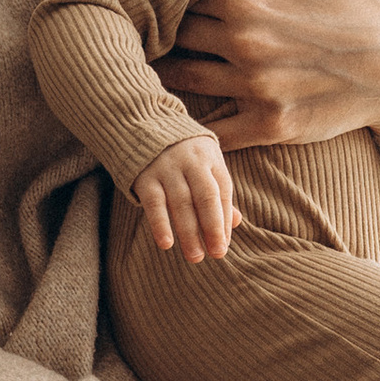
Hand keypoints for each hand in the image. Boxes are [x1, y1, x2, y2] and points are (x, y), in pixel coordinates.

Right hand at [130, 132, 236, 261]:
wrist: (143, 124)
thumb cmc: (182, 154)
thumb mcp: (204, 165)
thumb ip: (218, 192)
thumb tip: (236, 223)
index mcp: (210, 159)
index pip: (222, 193)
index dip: (224, 221)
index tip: (223, 246)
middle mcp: (191, 161)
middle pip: (205, 198)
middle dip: (212, 228)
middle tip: (216, 254)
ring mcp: (167, 167)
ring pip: (181, 203)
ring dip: (189, 232)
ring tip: (195, 257)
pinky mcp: (144, 176)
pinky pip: (154, 203)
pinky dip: (160, 224)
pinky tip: (166, 243)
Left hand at [156, 0, 379, 166]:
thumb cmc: (358, 4)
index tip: (159, 0)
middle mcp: (244, 44)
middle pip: (174, 38)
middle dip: (160, 34)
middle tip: (145, 33)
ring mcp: (256, 88)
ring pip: (182, 81)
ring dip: (165, 75)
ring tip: (148, 69)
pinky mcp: (270, 125)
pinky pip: (212, 133)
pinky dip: (192, 127)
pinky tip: (180, 118)